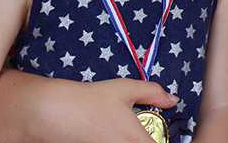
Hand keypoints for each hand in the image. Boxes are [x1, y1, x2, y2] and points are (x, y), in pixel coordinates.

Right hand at [62, 78, 177, 142]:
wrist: (53, 113)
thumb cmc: (90, 100)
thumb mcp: (125, 89)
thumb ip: (153, 93)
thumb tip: (173, 99)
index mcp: (136, 140)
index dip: (162, 140)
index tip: (157, 132)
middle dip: (147, 140)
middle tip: (143, 132)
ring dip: (128, 141)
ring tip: (119, 132)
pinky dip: (112, 142)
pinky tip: (106, 134)